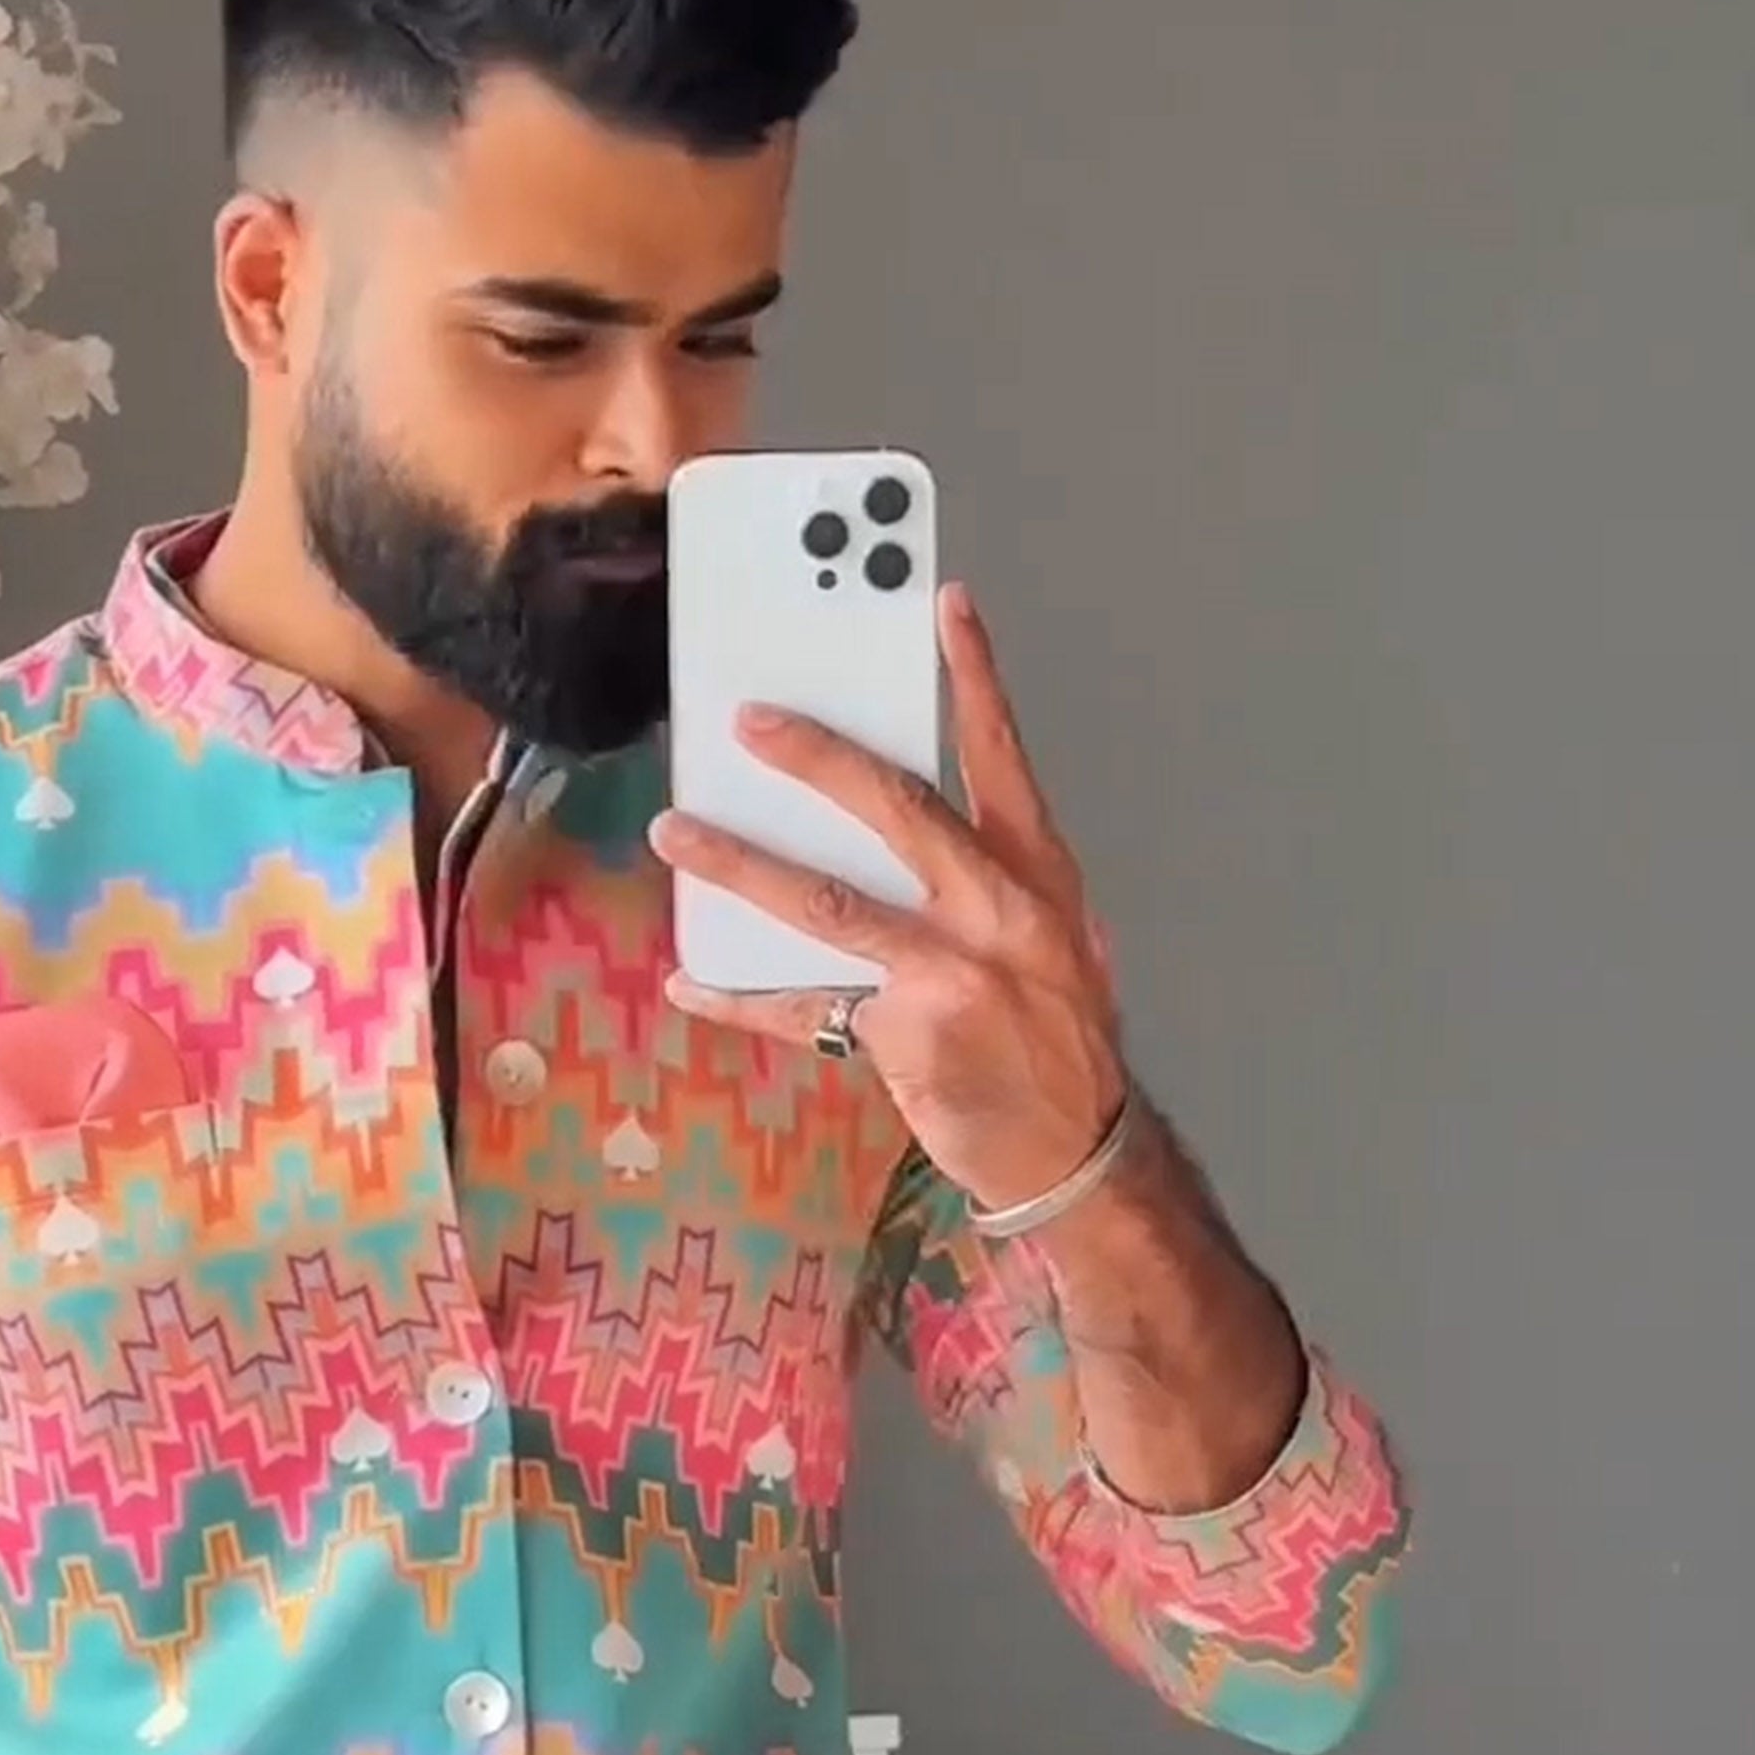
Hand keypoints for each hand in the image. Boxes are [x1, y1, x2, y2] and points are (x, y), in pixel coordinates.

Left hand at [652, 584, 1128, 1218]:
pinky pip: (803, 1007)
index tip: (942, 602)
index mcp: (1037, 875)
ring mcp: (947, 973)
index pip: (1002, 757)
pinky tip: (690, 978)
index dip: (973, 676)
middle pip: (895, 809)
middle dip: (816, 756)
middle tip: (746, 720)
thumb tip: (904, 825)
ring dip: (740, 864)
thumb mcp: (1054, 940)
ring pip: (825, 901)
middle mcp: (996, 911)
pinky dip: (739, 996)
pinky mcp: (901, 1034)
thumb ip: (989, 880)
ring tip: (676, 833)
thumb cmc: (1057, 1039)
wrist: (1078, 1151)